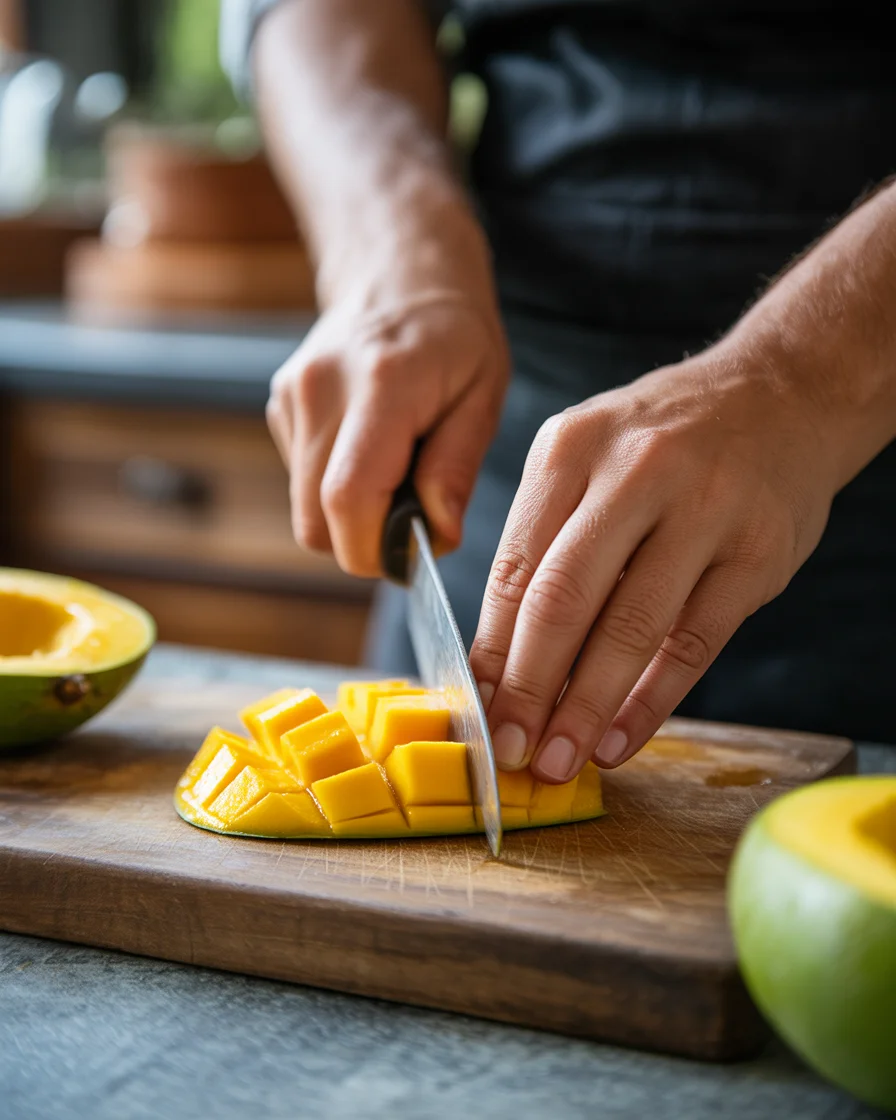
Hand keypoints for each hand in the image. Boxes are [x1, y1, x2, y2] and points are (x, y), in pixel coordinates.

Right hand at [267, 249, 508, 577]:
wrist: (399, 273)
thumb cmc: (454, 337)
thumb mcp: (483, 395)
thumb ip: (456, 468)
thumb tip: (436, 538)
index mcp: (381, 385)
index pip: (348, 499)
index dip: (373, 550)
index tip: (411, 555)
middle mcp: (321, 389)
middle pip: (314, 520)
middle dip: (362, 544)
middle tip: (410, 520)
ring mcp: (291, 396)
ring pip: (303, 509)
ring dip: (349, 518)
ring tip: (395, 474)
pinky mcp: (280, 406)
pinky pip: (301, 482)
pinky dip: (335, 488)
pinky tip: (369, 450)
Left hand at [470, 347, 837, 781]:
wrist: (779, 395)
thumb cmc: (663, 441)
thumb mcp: (587, 457)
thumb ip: (543, 543)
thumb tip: (500, 659)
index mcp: (570, 449)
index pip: (515, 569)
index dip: (492, 651)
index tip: (478, 710)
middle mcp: (634, 472)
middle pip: (563, 600)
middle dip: (528, 689)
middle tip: (510, 752)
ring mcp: (704, 510)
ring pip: (631, 629)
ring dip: (587, 708)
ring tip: (560, 760)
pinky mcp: (757, 553)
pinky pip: (694, 642)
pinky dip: (652, 701)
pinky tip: (621, 740)